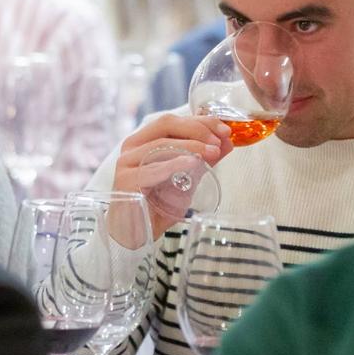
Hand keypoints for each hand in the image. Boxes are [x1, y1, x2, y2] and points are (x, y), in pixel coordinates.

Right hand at [111, 114, 233, 237]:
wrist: (137, 233)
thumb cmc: (159, 204)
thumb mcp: (187, 178)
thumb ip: (204, 160)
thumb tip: (227, 143)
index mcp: (145, 140)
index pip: (174, 121)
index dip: (201, 121)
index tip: (225, 130)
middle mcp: (133, 147)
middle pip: (167, 124)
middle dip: (198, 129)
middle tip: (219, 141)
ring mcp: (127, 163)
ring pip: (161, 144)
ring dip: (191, 146)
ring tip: (212, 153)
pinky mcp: (126, 182)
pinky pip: (152, 169)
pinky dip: (174, 164)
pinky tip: (192, 163)